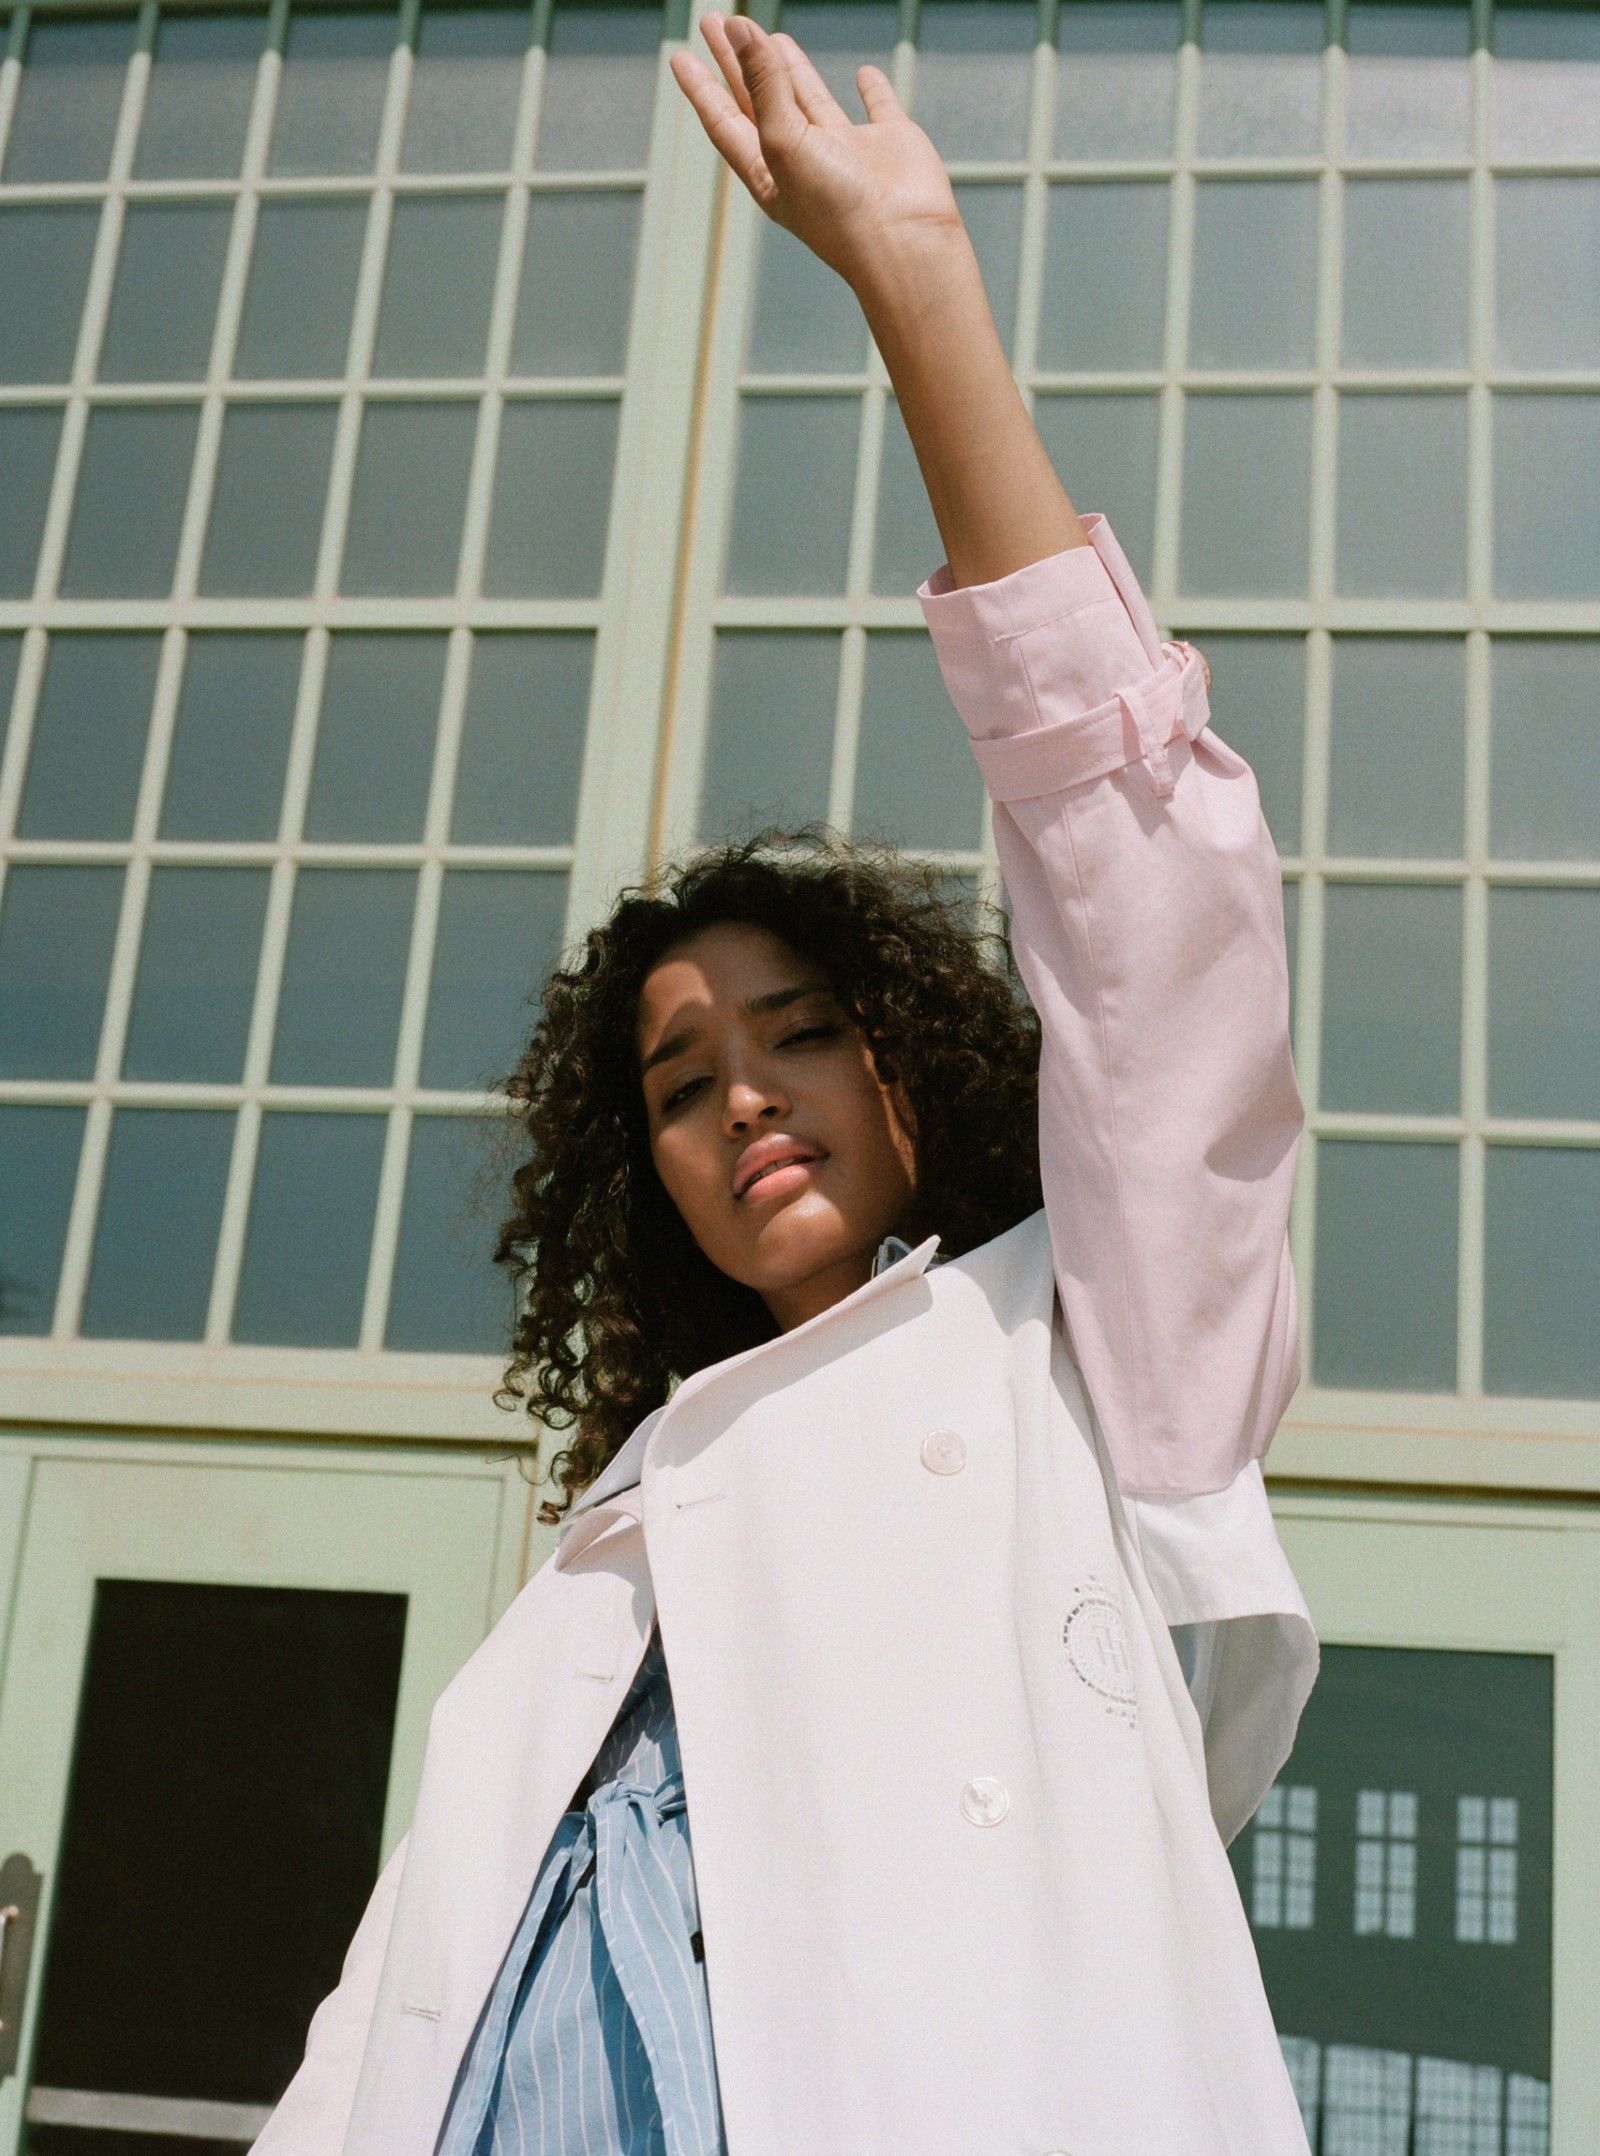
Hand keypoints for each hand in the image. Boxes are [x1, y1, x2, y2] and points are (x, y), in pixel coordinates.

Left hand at [669, 12, 962, 287]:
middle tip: (717, 24)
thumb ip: (763, 83)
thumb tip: (741, 29)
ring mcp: (846, 152)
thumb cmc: (838, 210)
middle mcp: (804, 162)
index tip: (681, 56)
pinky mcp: (888, 144)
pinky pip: (877, 108)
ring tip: (772, 38)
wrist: (904, 242)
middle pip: (760, 101)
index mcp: (770, 174)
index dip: (702, 88)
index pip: (725, 121)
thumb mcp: (784, 141)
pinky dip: (871, 91)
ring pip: (811, 99)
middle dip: (737, 63)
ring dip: (790, 69)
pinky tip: (863, 75)